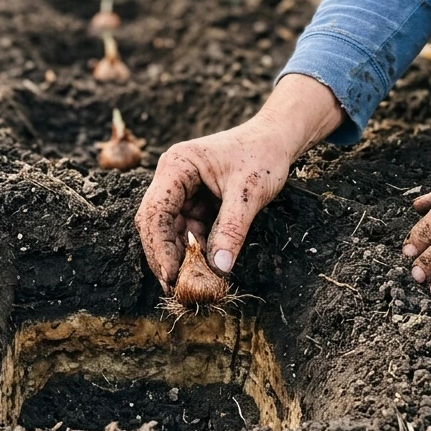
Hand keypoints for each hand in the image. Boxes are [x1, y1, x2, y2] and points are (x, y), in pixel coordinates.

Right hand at [134, 75, 342, 290]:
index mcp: (177, 166)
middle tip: (176, 289)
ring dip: (180, 257)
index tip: (172, 276)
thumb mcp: (249, 192)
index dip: (160, 246)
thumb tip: (219, 267)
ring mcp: (181, 191)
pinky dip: (194, 251)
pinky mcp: (193, 202)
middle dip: (164, 256)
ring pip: (169, 231)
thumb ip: (232, 228)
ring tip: (191, 285)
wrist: (276, 140)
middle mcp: (172, 177)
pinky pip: (187, 231)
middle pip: (155, 223)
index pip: (156, 211)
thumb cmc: (262, 156)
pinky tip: (203, 270)